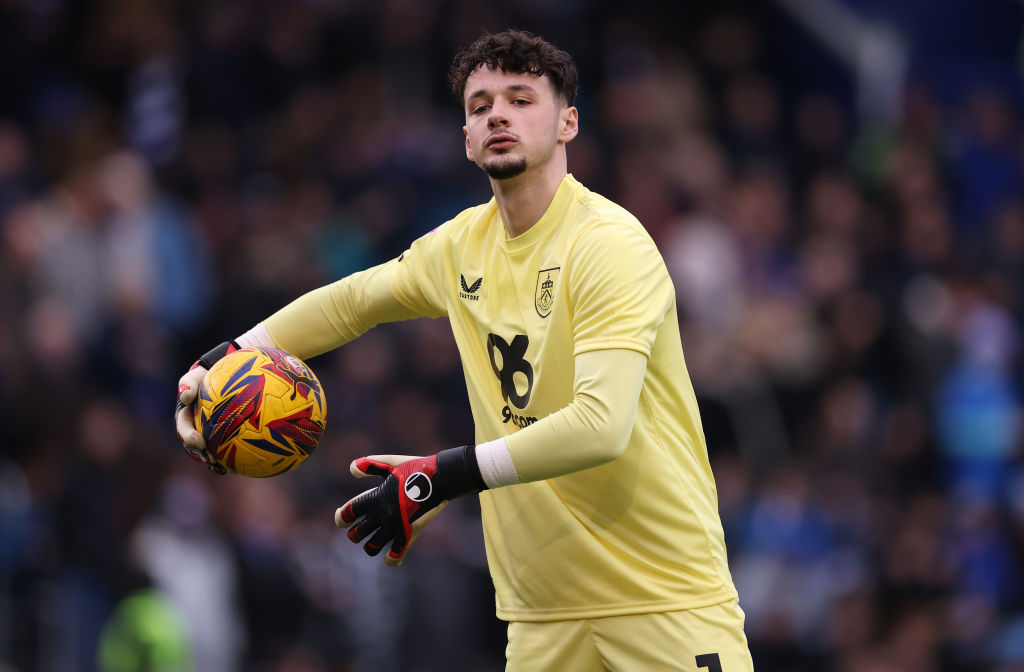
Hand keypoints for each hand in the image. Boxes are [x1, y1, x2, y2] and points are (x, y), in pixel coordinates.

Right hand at [173, 341, 239, 474]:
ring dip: (216, 461)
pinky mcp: (230, 433)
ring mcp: (213, 430)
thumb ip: (189, 383)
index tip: (199, 442)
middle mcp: (198, 425)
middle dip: (200, 455)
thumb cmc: (214, 371)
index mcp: (188, 414)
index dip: (189, 438)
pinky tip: (249, 462)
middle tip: (210, 460)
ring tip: (224, 469)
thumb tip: (185, 395)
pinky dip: (239, 455)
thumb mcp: (198, 375)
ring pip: (213, 449)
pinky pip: (234, 445)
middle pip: (196, 445)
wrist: (235, 369)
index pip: (184, 428)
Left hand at [335, 447, 485, 564]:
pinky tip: (389, 557)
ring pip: (373, 547)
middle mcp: (382, 514)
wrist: (441, 478)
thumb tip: (351, 469)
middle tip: (358, 531)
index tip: (342, 518)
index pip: (348, 513)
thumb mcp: (391, 463)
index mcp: (375, 498)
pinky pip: (396, 555)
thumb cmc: (415, 467)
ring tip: (374, 542)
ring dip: (370, 546)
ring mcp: (396, 526)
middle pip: (357, 534)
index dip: (341, 517)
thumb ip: (370, 465)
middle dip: (355, 534)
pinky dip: (391, 559)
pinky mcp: (410, 534)